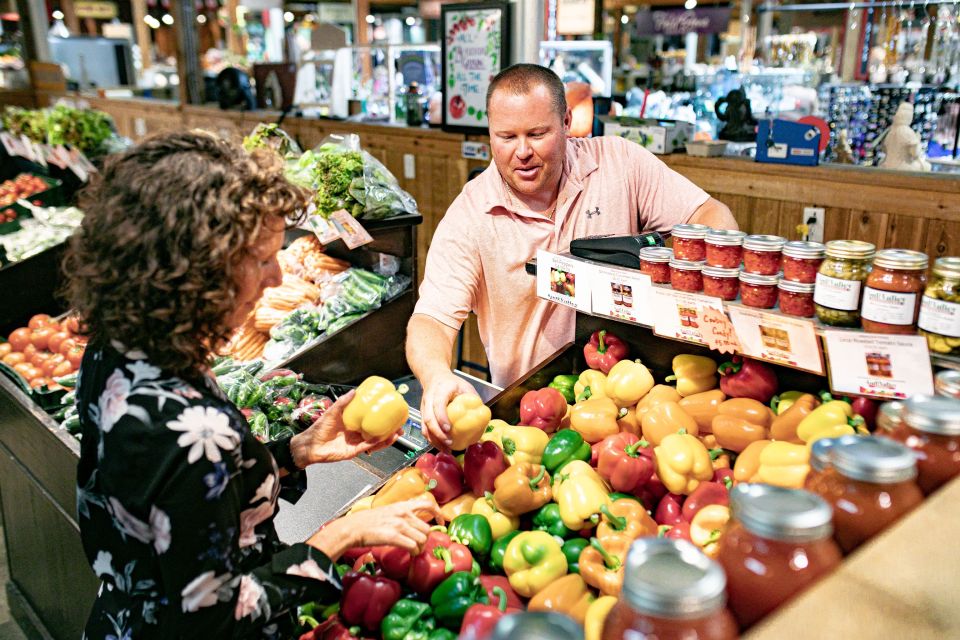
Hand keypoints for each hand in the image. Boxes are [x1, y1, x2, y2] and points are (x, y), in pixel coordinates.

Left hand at [291, 390, 397, 465]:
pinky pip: (368, 447)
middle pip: (377, 431)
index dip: (382, 417)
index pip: (371, 420)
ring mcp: (356, 443)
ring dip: (387, 438)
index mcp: (354, 423)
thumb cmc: (319, 428)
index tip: (392, 412)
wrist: (310, 444)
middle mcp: (357, 433)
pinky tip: (384, 439)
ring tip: (397, 433)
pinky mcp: (354, 452)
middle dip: (390, 429)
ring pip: (376, 441)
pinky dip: (377, 444)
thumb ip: (343, 402)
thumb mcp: (333, 411)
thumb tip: (355, 391)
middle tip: (400, 425)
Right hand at [306, 495, 438, 558]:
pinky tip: (410, 554)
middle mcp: (403, 513)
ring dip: (420, 548)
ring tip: (414, 551)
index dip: (438, 513)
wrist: (352, 528)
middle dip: (426, 540)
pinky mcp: (394, 536)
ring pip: (422, 539)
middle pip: (427, 528)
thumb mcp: (386, 512)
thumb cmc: (366, 522)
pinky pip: (413, 546)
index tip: (441, 522)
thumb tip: (410, 524)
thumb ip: (400, 515)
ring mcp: (399, 524)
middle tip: (420, 546)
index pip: (427, 504)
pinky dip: (414, 552)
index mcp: (402, 506)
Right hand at [420, 371, 478, 451]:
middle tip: (450, 443)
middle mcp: (428, 399)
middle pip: (428, 418)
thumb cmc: (452, 383)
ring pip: (424, 426)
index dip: (442, 417)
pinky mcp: (422, 415)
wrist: (434, 377)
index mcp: (440, 390)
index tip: (449, 429)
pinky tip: (442, 446)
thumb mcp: (465, 386)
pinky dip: (432, 440)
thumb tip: (483, 416)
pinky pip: (425, 430)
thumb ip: (473, 398)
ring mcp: (423, 408)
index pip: (438, 404)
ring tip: (446, 449)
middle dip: (438, 433)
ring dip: (434, 440)